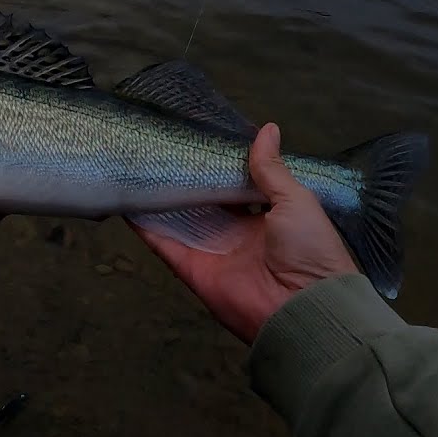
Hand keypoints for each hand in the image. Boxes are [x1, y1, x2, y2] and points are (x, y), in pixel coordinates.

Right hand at [133, 123, 357, 343]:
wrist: (301, 307)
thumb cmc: (308, 249)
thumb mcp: (297, 200)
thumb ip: (272, 169)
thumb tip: (266, 129)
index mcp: (265, 216)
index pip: (236, 187)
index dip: (220, 166)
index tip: (201, 140)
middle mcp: (236, 233)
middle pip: (204, 202)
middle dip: (188, 179)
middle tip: (164, 148)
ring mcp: (211, 251)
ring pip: (180, 220)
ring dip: (162, 198)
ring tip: (140, 166)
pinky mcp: (191, 268)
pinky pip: (164, 244)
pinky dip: (146, 226)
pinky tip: (129, 201)